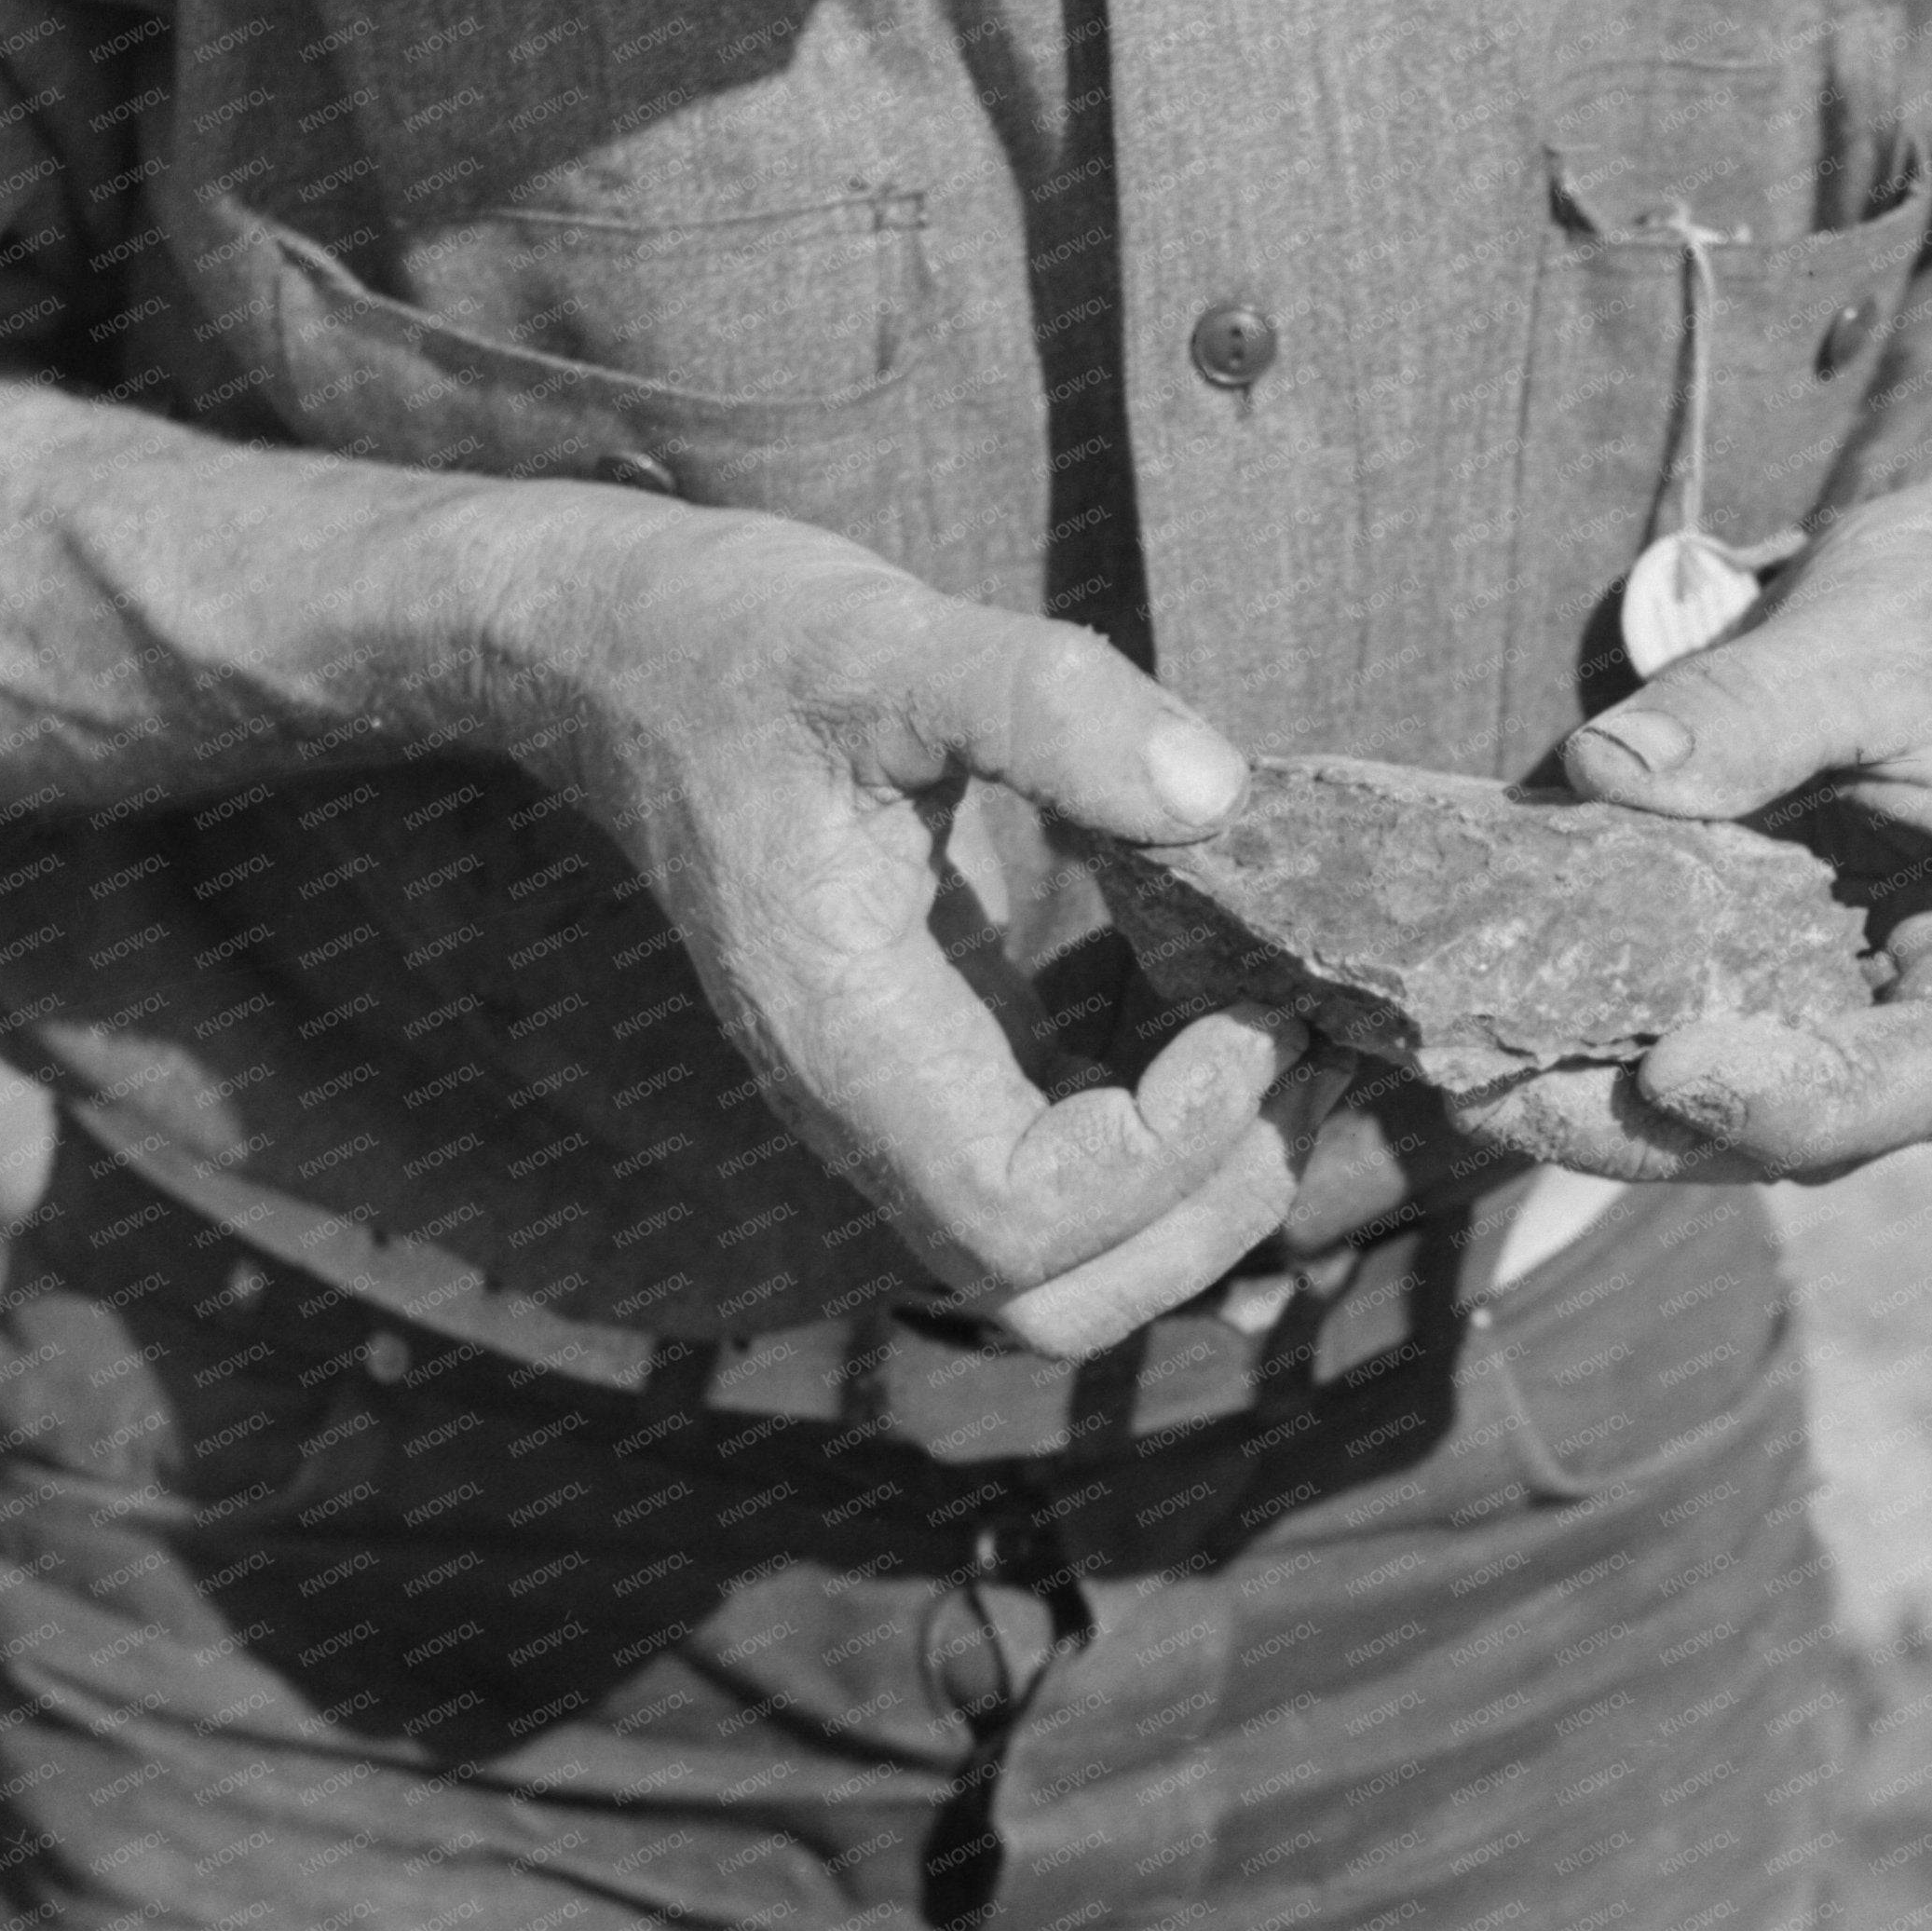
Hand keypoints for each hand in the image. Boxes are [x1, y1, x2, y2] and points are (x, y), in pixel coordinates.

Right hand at [485, 494, 1321, 1356]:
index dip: (1163, 1152)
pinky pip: (1079, 1185)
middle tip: (1307, 1045)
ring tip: (1304, 1037)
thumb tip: (1214, 790)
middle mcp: (870, 1111)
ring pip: (1074, 1269)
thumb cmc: (732, 647)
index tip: (1252, 1008)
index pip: (1019, 1215)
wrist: (624, 657)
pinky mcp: (954, 1069)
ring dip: (1213, 1192)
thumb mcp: (877, 634)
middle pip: (1055, 1296)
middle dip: (1211, 1206)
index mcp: (843, 1040)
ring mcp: (910, 1105)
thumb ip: (1041, 701)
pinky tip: (1263, 1037)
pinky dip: (1188, 1153)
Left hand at [1502, 434, 1931, 1180]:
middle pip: (1849, 1125)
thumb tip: (1602, 771)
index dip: (1803, 1092)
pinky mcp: (1869, 1019)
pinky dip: (1655, 1076)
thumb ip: (1747, 706)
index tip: (1665, 1071)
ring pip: (1793, 1127)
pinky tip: (1530, 1060)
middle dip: (1674, 1130)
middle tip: (1503, 1103)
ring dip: (1642, 1121)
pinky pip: (1765, 1075)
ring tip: (1486, 1091)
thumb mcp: (1864, 625)